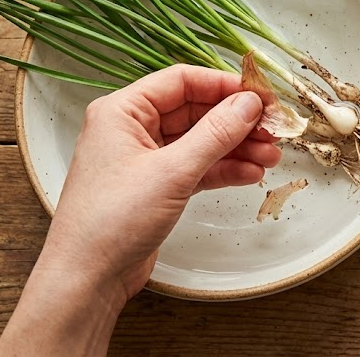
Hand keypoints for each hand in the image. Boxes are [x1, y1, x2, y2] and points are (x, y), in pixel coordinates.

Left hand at [0, 65, 280, 356]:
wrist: (88, 278)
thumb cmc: (112, 220)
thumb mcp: (172, 171)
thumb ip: (215, 133)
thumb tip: (248, 104)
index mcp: (122, 111)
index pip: (182, 81)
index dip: (224, 86)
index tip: (260, 96)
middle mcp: (132, 129)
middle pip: (196, 111)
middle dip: (237, 122)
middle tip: (272, 130)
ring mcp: (145, 159)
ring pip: (201, 141)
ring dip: (237, 147)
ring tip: (270, 157)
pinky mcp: (157, 186)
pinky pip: (198, 166)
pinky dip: (224, 168)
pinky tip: (250, 174)